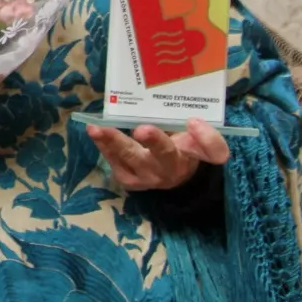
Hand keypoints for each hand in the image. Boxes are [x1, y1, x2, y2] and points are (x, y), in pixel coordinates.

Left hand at [86, 118, 228, 190]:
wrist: (173, 176)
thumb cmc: (184, 151)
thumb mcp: (200, 142)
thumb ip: (206, 137)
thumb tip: (194, 123)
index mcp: (188, 156)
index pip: (203, 150)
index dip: (203, 138)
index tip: (194, 122)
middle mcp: (167, 170)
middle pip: (163, 154)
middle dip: (151, 141)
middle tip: (140, 129)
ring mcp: (146, 178)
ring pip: (130, 159)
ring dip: (113, 143)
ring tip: (97, 129)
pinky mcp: (128, 180)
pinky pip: (115, 162)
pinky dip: (104, 146)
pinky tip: (95, 133)